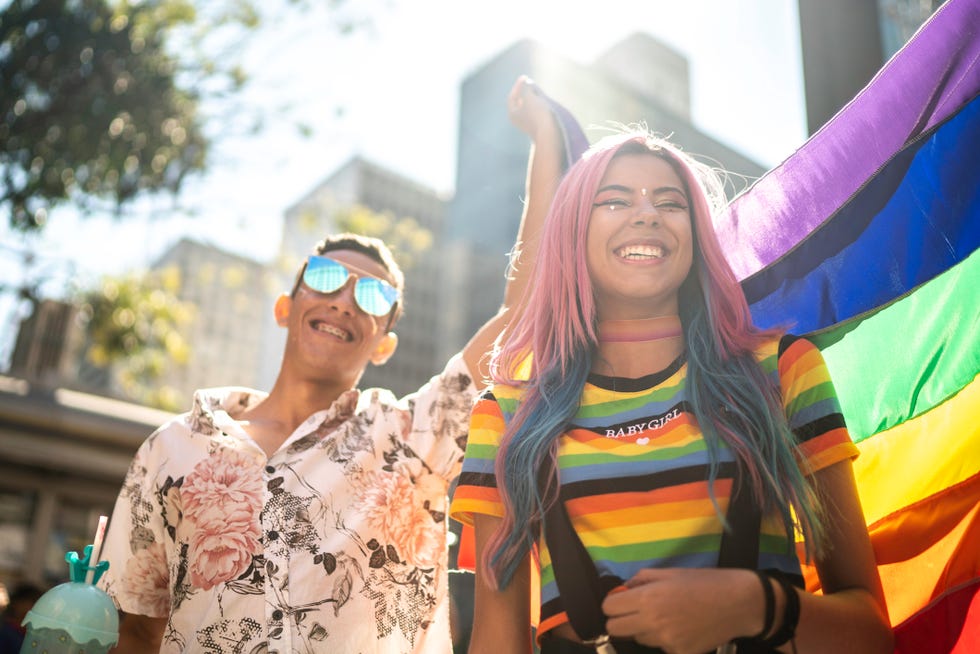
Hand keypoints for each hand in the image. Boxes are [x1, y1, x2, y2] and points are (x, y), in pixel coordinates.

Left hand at [507, 75, 554, 138]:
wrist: (549, 133)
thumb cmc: (537, 113)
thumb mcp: (530, 97)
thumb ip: (527, 88)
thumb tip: (526, 82)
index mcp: (512, 113)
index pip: (512, 96)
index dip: (518, 85)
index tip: (525, 77)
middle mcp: (518, 120)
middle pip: (520, 102)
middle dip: (526, 92)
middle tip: (531, 84)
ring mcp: (527, 124)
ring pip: (528, 108)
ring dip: (533, 98)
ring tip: (538, 91)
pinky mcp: (536, 127)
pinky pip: (535, 113)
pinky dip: (537, 105)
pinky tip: (543, 102)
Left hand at [602, 568, 761, 653]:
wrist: (739, 603)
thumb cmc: (704, 582)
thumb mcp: (670, 572)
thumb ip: (641, 580)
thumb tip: (623, 589)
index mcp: (648, 598)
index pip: (609, 608)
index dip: (613, 603)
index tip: (622, 601)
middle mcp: (653, 622)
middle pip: (615, 630)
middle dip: (620, 620)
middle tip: (635, 612)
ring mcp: (666, 642)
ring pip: (639, 639)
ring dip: (644, 629)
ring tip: (666, 617)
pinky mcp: (679, 653)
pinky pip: (660, 647)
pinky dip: (665, 640)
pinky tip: (681, 628)